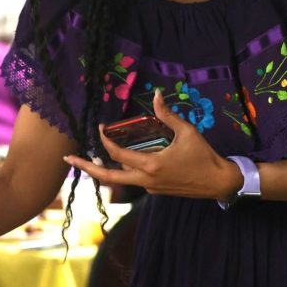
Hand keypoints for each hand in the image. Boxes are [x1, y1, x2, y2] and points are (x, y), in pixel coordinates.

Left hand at [63, 90, 242, 200]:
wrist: (219, 183)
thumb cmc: (204, 156)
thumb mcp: (187, 132)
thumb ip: (168, 115)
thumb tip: (156, 94)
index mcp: (150, 164)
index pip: (117, 154)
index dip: (104, 140)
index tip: (100, 127)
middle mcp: (145, 180)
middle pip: (106, 177)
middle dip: (85, 167)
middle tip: (67, 159)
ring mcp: (149, 188)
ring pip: (119, 180)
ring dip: (104, 170)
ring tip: (89, 159)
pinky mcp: (155, 191)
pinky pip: (134, 180)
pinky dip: (124, 171)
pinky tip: (122, 161)